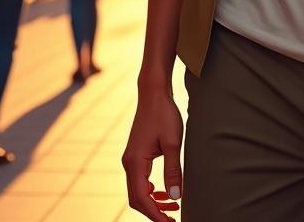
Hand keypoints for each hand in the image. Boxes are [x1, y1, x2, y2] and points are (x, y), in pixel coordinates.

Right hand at [123, 85, 183, 219]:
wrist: (153, 94)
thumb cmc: (164, 114)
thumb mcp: (172, 143)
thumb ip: (173, 171)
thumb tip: (175, 197)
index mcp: (134, 162)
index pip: (141, 198)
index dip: (155, 214)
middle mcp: (128, 163)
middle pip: (136, 199)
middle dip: (154, 212)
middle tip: (172, 219)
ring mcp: (130, 160)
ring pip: (137, 191)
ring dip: (153, 202)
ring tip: (173, 206)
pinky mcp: (136, 156)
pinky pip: (140, 181)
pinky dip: (151, 191)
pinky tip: (164, 192)